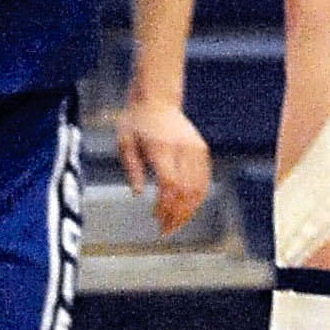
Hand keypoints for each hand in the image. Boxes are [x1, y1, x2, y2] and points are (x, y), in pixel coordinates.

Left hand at [114, 96, 210, 233]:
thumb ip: (132, 168)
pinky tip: (187, 209)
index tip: (156, 218)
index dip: (165, 205)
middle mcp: (182, 148)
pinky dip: (198, 198)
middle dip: (177, 215)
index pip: (169, 183)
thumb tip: (137, 194)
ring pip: (199, 188)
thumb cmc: (135, 122)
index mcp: (161, 147)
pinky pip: (205, 179)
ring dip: (189, 210)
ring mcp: (195, 149)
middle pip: (186, 190)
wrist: (156, 99)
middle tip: (165, 230)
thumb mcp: (124, 142)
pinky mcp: (202, 150)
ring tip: (176, 224)